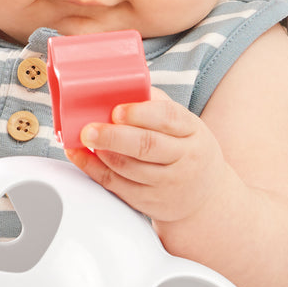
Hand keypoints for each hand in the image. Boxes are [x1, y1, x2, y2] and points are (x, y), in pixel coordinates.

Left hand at [65, 90, 228, 225]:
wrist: (207, 197)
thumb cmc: (188, 150)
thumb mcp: (185, 125)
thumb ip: (156, 105)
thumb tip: (120, 84)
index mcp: (192, 130)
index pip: (168, 117)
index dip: (139, 113)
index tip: (116, 110)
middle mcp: (184, 158)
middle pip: (146, 145)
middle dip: (113, 136)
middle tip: (88, 129)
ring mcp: (167, 183)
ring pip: (128, 168)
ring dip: (101, 152)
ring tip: (84, 139)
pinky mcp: (148, 202)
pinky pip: (116, 185)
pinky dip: (93, 169)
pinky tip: (80, 156)